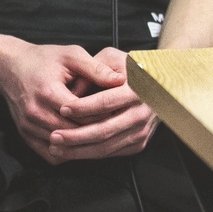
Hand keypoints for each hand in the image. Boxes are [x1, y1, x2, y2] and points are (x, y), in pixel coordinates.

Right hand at [0, 38, 122, 164]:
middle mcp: (35, 112)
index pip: (83, 115)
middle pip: (74, 133)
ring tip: (101, 137)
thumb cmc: (42, 59)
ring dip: (82, 145)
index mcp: (48, 92)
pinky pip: (50, 154)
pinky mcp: (24, 134)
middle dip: (96, 132)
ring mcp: (28, 126)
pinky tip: (80, 144)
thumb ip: (95, 69)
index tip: (119, 111)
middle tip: (116, 128)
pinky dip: (66, 153)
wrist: (8, 67)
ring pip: (63, 147)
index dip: (103, 115)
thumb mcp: (70, 55)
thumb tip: (121, 80)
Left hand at [47, 47, 157, 161]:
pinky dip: (90, 154)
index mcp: (137, 90)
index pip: (107, 102)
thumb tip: (73, 92)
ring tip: (56, 147)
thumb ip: (91, 71)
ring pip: (107, 147)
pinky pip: (112, 153)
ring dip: (79, 150)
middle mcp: (142, 113)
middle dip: (76, 136)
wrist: (158, 82)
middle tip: (54, 136)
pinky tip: (71, 152)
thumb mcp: (111, 58)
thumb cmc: (127, 67)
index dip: (83, 107)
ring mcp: (142, 131)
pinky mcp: (139, 143)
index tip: (62, 109)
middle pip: (105, 130)